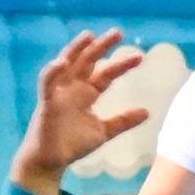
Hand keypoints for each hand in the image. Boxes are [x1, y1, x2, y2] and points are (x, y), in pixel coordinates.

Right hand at [13, 29, 144, 192]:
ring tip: (89, 36)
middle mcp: (72, 89)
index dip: (121, 65)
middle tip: (118, 32)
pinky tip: (62, 62)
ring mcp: (58, 93)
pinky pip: (47, 83)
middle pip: (88, 62)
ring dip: (76, 50)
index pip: (106, 74)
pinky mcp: (46, 103)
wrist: (51, 161)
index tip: (140, 57)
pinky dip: (52, 71)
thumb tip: (147, 112)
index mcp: (87, 94)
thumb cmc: (73, 144)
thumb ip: (123, 121)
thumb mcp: (104, 131)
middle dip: (101, 47)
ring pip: (66, 64)